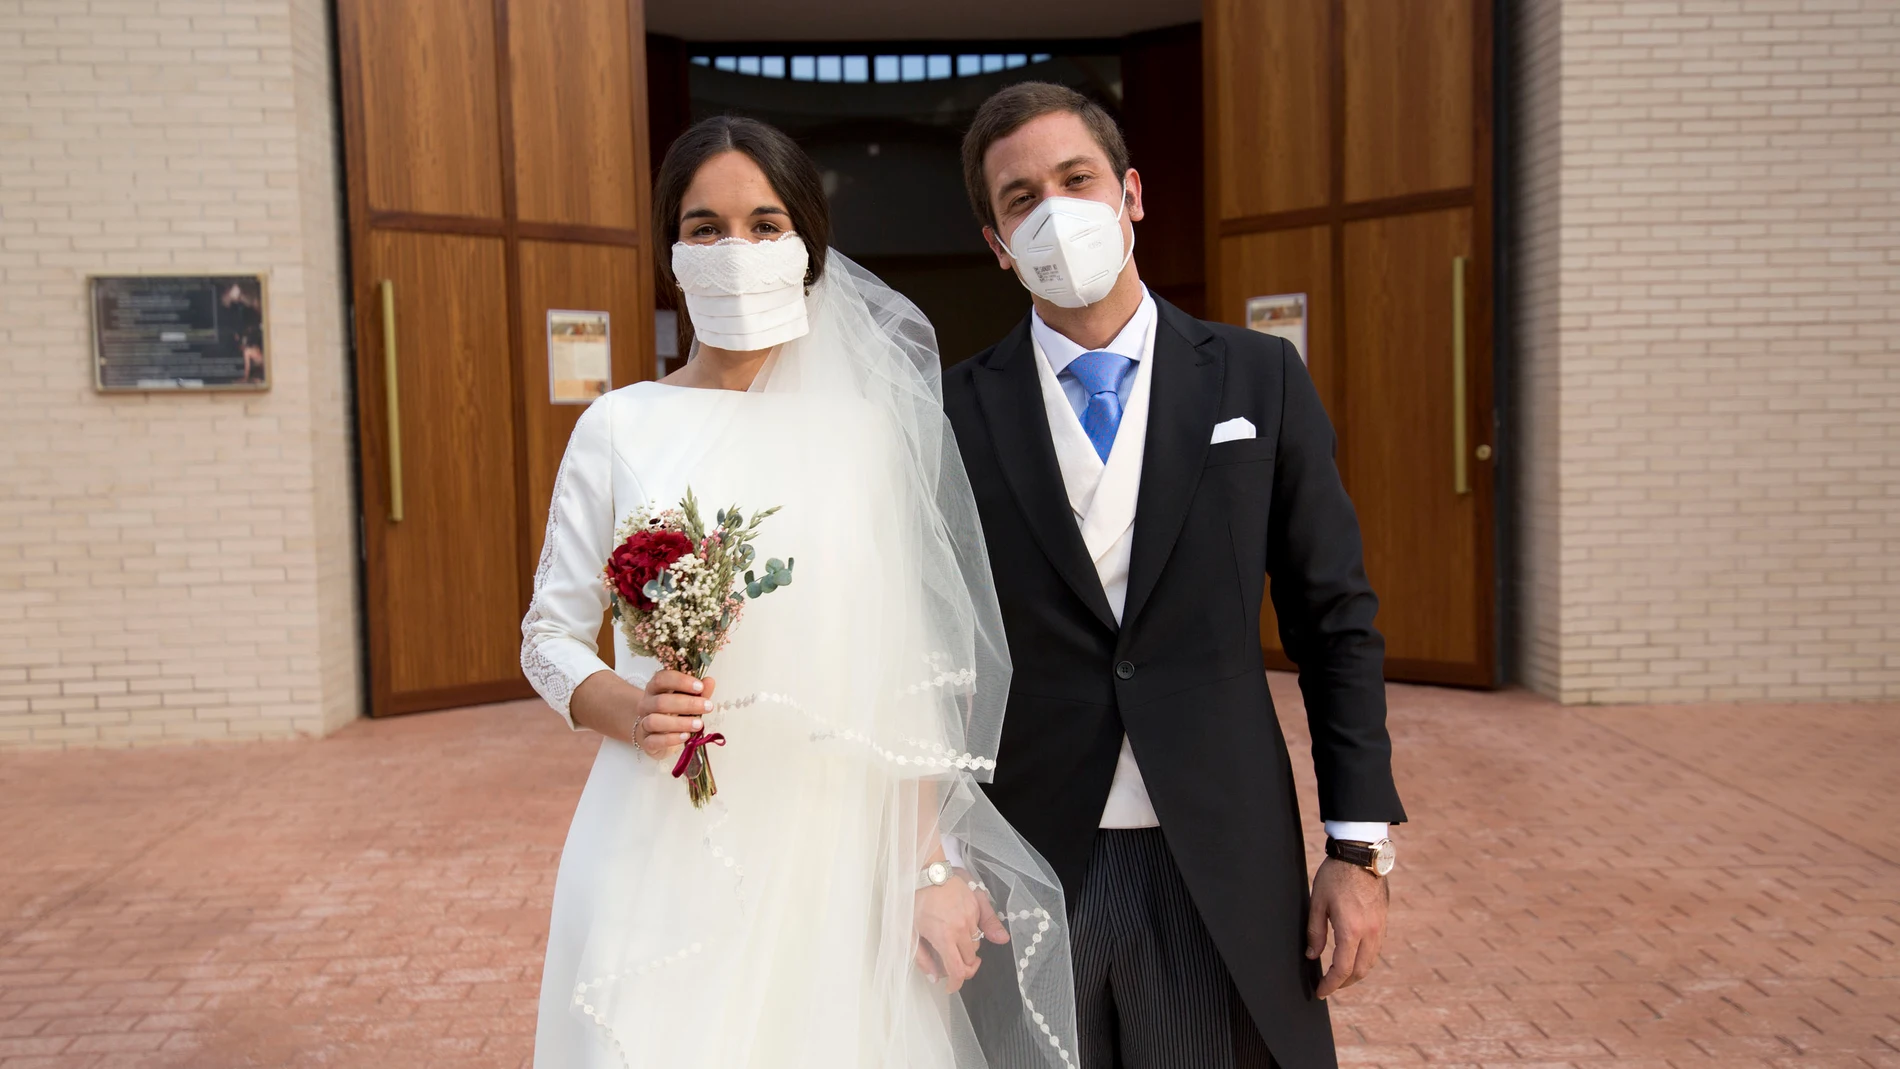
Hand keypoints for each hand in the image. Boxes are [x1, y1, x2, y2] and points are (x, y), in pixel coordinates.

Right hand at [632, 670, 715, 760]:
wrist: (658, 736)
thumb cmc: (674, 713)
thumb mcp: (688, 699)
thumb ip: (699, 692)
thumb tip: (709, 682)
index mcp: (655, 689)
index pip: (661, 678)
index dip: (680, 681)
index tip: (700, 687)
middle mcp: (646, 704)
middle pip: (661, 701)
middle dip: (687, 704)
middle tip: (707, 706)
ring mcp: (643, 723)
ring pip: (654, 721)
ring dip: (679, 723)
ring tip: (699, 724)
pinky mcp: (646, 742)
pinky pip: (654, 741)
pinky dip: (671, 739)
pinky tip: (686, 736)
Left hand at [913, 871, 1008, 992]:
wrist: (925, 870)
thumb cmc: (913, 900)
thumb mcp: (908, 931)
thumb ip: (922, 957)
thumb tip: (934, 977)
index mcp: (944, 937)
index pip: (958, 970)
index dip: (956, 983)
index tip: (951, 986)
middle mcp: (962, 928)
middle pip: (970, 960)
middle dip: (962, 967)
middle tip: (950, 965)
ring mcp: (971, 915)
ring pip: (976, 944)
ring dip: (966, 950)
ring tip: (952, 943)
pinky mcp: (977, 904)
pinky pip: (981, 926)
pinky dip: (973, 932)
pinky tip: (964, 931)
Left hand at [1306, 857, 1389, 998]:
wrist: (1362, 855)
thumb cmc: (1336, 875)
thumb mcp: (1318, 902)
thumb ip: (1315, 932)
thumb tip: (1312, 955)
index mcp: (1351, 930)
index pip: (1342, 969)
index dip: (1330, 984)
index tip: (1320, 991)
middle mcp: (1370, 933)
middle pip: (1360, 971)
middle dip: (1343, 983)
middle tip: (1328, 986)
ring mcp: (1380, 928)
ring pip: (1371, 962)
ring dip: (1356, 973)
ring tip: (1339, 975)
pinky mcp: (1383, 921)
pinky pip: (1376, 949)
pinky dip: (1364, 960)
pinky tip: (1352, 957)